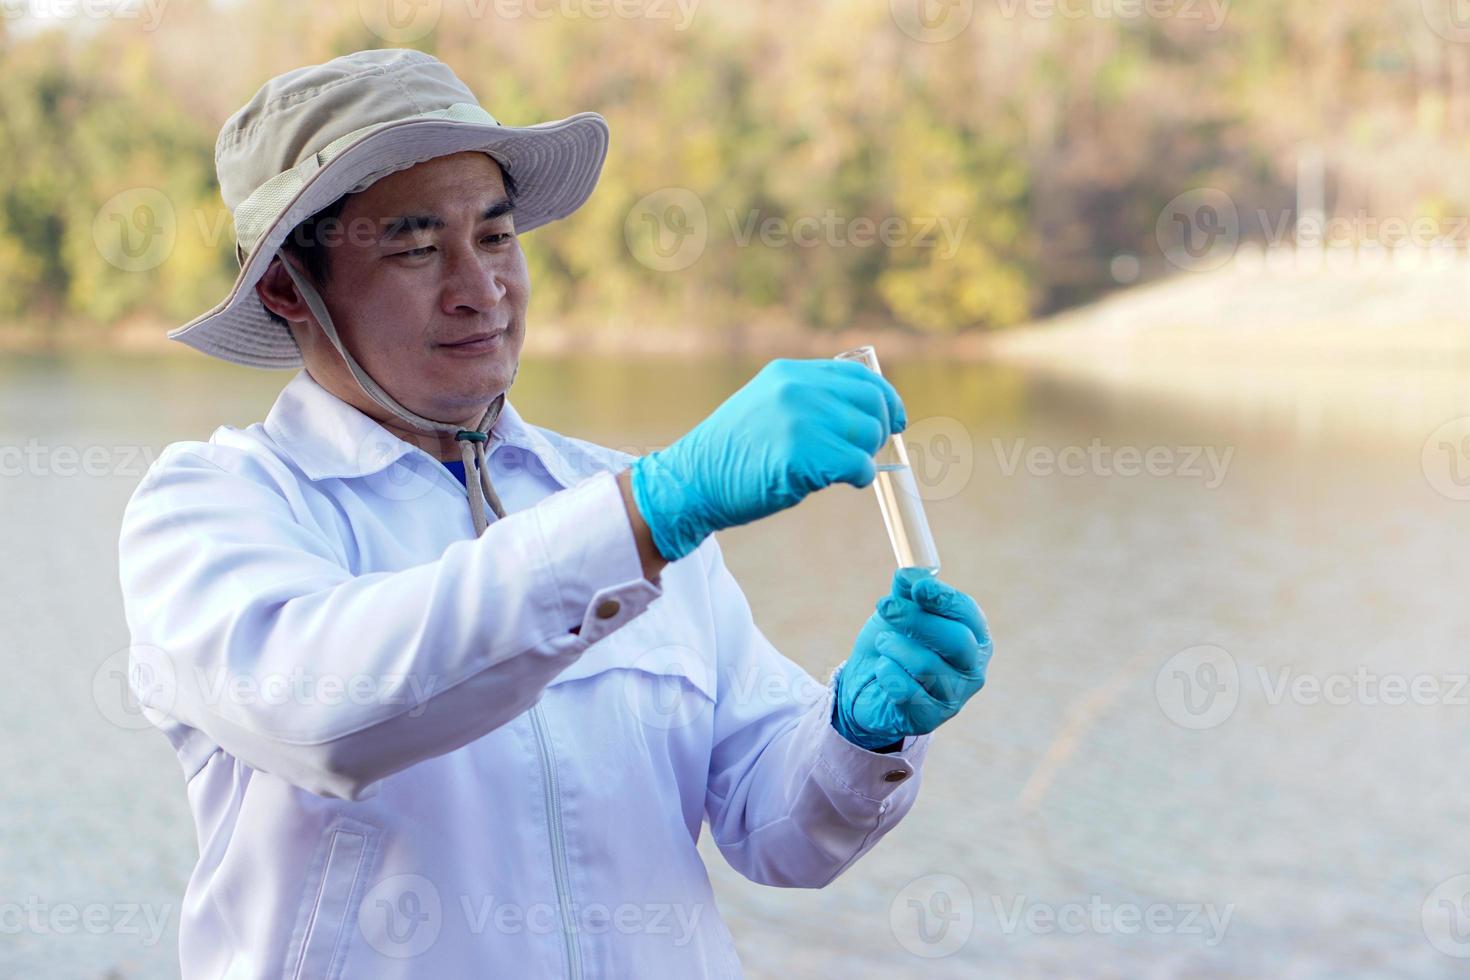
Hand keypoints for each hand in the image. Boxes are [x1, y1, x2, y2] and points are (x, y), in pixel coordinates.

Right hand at [628, 358, 905, 560]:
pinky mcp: (802, 455)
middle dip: (879, 430)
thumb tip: (865, 413)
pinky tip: (839, 482)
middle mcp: (797, 388)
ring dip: (863, 457)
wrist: (691, 481)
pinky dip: (858, 477)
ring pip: (868, 435)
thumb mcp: (767, 406)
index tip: (895, 420)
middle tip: (864, 453)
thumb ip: (808, 400)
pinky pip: (857, 465)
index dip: (885, 399)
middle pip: (871, 403)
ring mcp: (799, 419)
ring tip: (839, 469)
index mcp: (790, 373)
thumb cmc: (731, 455)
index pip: (859, 376)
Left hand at [833, 570, 991, 749]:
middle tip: (884, 606)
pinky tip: (882, 669)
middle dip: (916, 620)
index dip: (944, 598)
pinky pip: (906, 690)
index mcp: (973, 636)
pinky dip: (887, 673)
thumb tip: (909, 574)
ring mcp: (955, 696)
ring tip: (883, 643)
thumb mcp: (899, 612)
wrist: (868, 686)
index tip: (918, 587)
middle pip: (955, 640)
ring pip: (926, 665)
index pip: (968, 614)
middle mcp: (973, 667)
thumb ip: (907, 593)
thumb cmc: (894, 643)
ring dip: (894, 647)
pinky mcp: (931, 718)